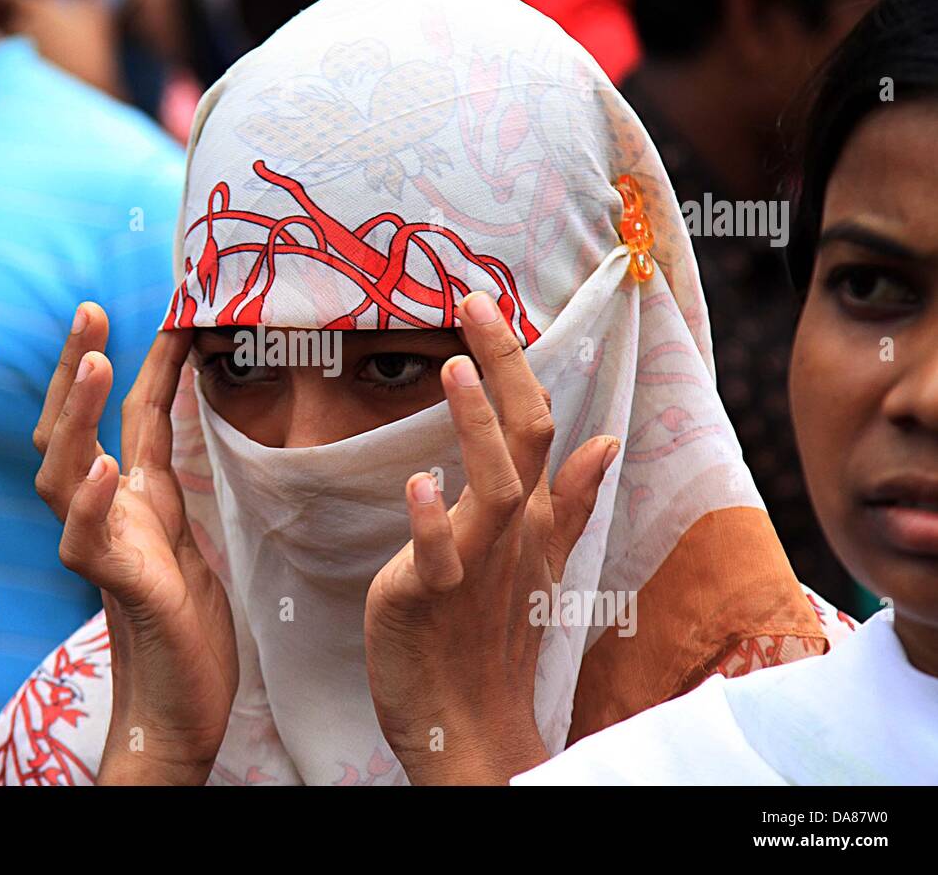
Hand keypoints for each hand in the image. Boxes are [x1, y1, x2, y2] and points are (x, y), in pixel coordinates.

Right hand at [33, 303, 237, 784]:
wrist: (177, 705)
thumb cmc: (181, 624)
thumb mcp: (183, 535)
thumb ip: (165, 484)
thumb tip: (168, 429)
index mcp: (131, 498)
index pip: (132, 417)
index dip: (149, 363)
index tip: (170, 311)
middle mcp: (105, 515)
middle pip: (71, 431)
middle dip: (79, 369)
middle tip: (92, 313)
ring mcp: (103, 550)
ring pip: (62, 476)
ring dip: (76, 419)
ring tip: (96, 366)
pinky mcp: (116, 589)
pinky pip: (86, 543)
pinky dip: (90, 504)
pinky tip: (102, 470)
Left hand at [364, 291, 618, 784]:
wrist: (469, 725)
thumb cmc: (494, 637)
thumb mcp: (539, 560)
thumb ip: (569, 500)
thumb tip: (606, 440)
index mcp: (530, 518)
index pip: (536, 424)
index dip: (514, 362)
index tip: (486, 303)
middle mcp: (511, 533)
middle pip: (525, 437)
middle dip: (505, 365)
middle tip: (476, 300)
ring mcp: (475, 566)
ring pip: (496, 490)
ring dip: (478, 427)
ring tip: (457, 368)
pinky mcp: (432, 600)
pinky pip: (438, 559)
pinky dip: (431, 523)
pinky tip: (419, 482)